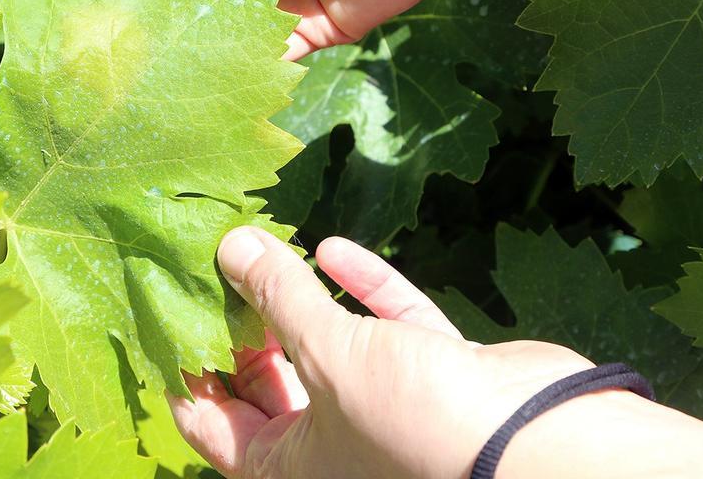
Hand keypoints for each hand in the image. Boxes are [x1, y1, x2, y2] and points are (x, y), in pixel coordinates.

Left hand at [168, 226, 606, 478]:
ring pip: (333, 352)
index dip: (185, 373)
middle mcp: (336, 449)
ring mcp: (390, 411)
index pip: (214, 426)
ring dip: (305, 303)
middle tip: (215, 273)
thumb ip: (280, 297)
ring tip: (268, 252)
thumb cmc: (414, 422)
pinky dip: (365, 292)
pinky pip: (390, 330)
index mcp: (292, 470)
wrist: (536, 442)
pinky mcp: (438, 377)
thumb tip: (229, 246)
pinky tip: (335, 249)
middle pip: (272, 388)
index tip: (166, 315)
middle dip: (244, 330)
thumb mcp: (329, 353)